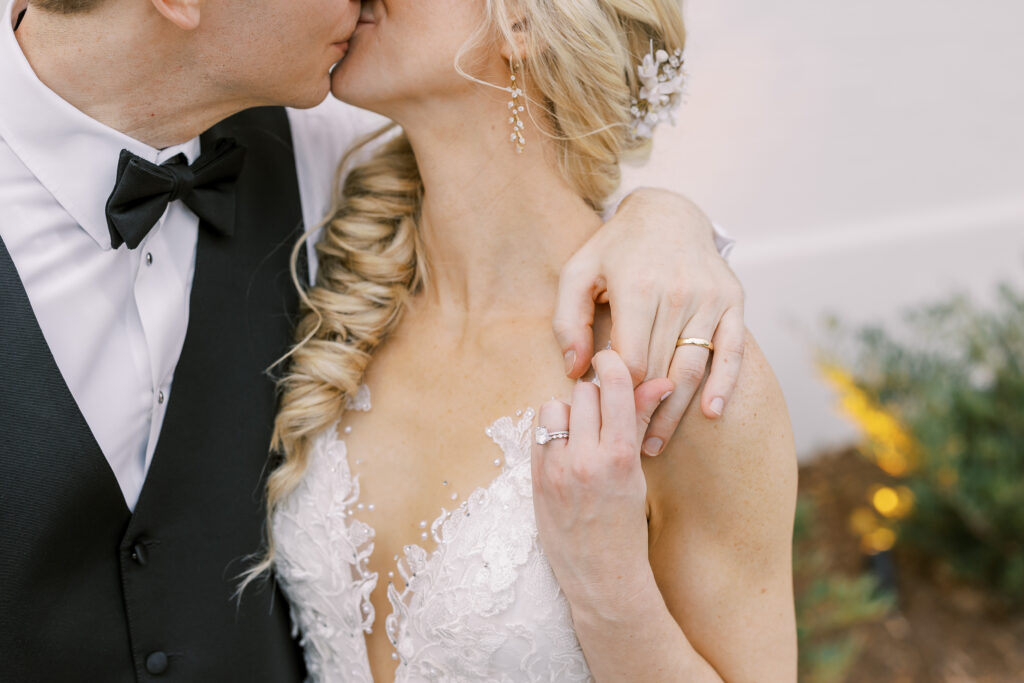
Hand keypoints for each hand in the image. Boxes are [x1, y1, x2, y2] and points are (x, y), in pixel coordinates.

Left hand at [531, 350, 672, 613]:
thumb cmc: (628, 526)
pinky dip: (551, 433)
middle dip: (595, 395)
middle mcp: (586, 459)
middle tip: (603, 412)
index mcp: (622, 456)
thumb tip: (660, 380)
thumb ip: (640, 422)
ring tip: (581, 435)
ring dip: (568, 412)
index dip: (614, 364)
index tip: (613, 359)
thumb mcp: (639, 473)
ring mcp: (556, 470)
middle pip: (584, 391)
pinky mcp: (536, 479)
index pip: (614, 385)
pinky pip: (538, 432)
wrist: (602, 578)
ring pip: (555, 407)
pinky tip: (564, 450)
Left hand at [553, 189, 744, 455]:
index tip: (603, 413)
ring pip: (692, 367)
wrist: (668, 214)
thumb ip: (567, 320)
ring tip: (654, 442)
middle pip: (660, 370)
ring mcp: (709, 299)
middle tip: (625, 446)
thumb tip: (576, 370)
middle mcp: (678, 294)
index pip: (630, 360)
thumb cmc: (615, 249)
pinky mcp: (733, 302)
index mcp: (637, 288)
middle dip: (641, 411)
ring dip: (675, 410)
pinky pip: (731, 351)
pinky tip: (710, 413)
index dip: (616, 392)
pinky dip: (723, 385)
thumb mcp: (578, 273)